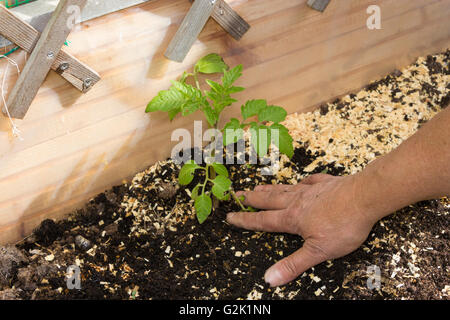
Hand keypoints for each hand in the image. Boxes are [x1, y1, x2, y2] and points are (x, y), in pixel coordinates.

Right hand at [226, 174, 375, 286]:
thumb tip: (269, 278)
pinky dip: (303, 182)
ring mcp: (311, 190)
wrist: (366, 197)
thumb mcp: (318, 251)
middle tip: (238, 195)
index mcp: (292, 218)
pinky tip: (302, 182)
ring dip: (269, 189)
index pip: (263, 221)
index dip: (245, 220)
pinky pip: (310, 181)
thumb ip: (293, 264)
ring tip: (258, 187)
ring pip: (284, 189)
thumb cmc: (344, 224)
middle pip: (269, 200)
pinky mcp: (326, 183)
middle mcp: (297, 202)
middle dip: (252, 199)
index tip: (230, 216)